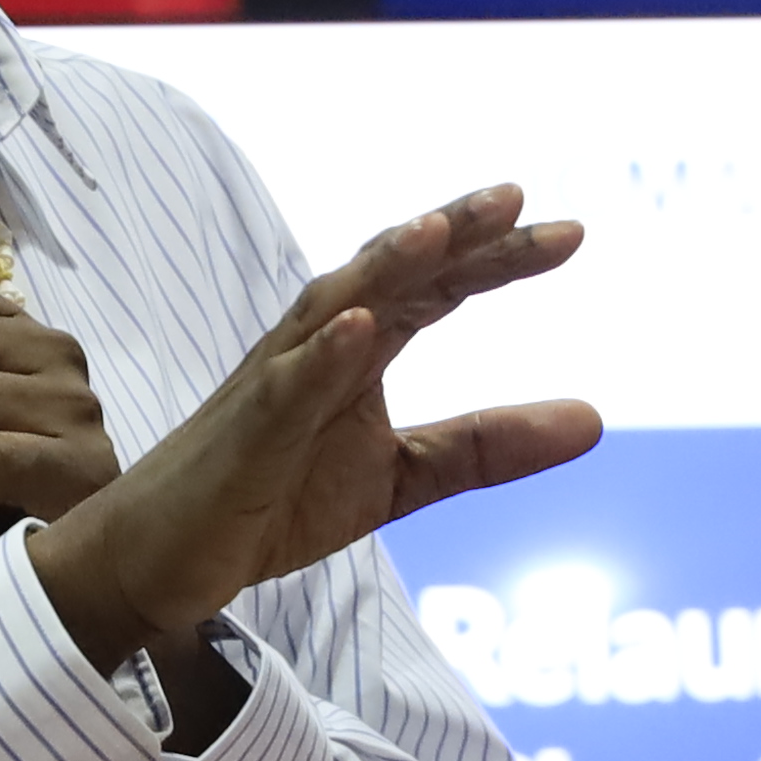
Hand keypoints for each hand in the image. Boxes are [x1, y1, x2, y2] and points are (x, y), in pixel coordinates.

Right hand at [28, 186, 599, 665]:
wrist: (165, 560)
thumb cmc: (270, 502)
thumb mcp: (400, 478)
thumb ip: (487, 447)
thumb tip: (596, 419)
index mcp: (357, 351)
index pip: (436, 287)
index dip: (497, 258)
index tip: (569, 234)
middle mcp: (317, 347)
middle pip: (391, 274)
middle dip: (452, 235)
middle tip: (519, 200)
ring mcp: (274, 383)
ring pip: (331, 306)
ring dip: (382, 266)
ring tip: (438, 230)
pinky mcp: (243, 434)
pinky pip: (282, 386)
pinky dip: (320, 354)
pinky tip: (359, 327)